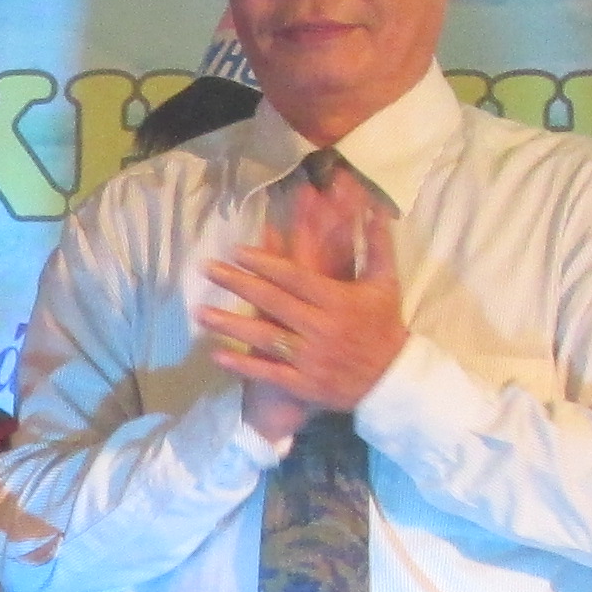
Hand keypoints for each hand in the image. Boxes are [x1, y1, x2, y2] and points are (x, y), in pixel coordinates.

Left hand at [199, 172, 404, 434]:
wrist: (392, 380)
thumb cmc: (385, 326)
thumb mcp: (385, 283)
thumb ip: (377, 244)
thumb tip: (375, 206)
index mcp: (339, 301)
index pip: (296, 278)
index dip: (265, 263)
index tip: (237, 251)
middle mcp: (322, 328)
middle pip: (273, 302)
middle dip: (238, 284)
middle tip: (207, 269)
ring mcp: (311, 359)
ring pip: (265, 338)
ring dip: (230, 325)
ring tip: (199, 312)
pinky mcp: (305, 384)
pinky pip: (269, 374)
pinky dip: (243, 364)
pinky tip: (216, 354)